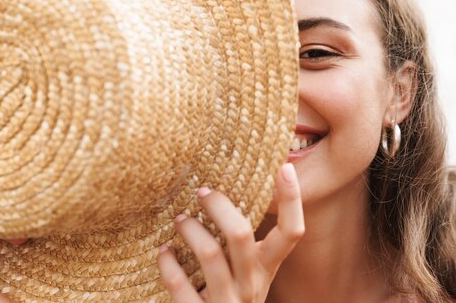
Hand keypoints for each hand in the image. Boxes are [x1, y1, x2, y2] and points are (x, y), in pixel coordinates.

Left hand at [157, 162, 303, 302]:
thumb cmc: (234, 298)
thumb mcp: (250, 274)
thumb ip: (247, 244)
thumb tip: (233, 194)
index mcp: (268, 269)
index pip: (292, 232)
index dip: (292, 199)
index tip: (284, 167)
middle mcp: (252, 284)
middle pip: (241, 234)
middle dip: (219, 206)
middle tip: (203, 192)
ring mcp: (227, 302)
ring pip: (209, 253)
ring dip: (190, 229)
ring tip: (179, 219)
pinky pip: (180, 285)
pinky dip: (167, 263)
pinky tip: (163, 252)